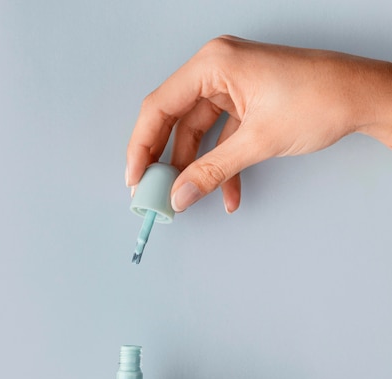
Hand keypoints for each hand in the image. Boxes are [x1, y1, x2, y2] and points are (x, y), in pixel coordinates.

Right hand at [126, 36, 391, 212]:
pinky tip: (226, 193)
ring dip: (196, 169)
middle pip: (176, 120)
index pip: (160, 106)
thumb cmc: (320, 98)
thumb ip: (213, 171)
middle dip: (167, 160)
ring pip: (199, 133)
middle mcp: (218, 70)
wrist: (361, 98)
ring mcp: (232, 87)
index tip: (134, 177)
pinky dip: (222, 166)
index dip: (142, 145)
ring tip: (187, 198)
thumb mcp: (258, 141)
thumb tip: (180, 195)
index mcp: (214, 64)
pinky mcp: (246, 104)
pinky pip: (222, 138)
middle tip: (154, 190)